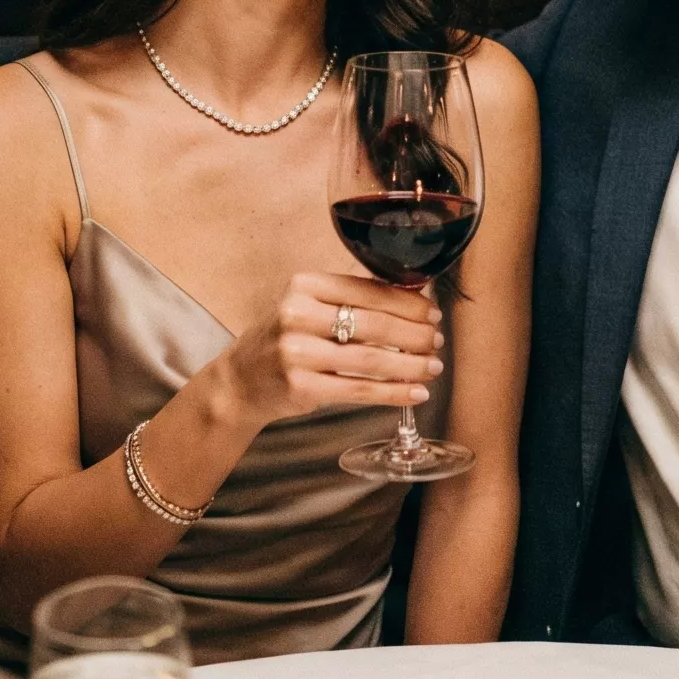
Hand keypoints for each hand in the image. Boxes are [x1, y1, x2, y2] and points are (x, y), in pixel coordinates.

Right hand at [214, 272, 444, 426]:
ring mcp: (297, 352)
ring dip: (410, 365)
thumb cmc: (284, 338)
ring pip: (370, 359)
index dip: (407, 303)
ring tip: (433, 367)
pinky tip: (415, 393)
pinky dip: (393, 393)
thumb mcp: (307, 305)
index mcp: (304, 285)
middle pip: (374, 324)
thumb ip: (350, 299)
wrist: (240, 381)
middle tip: (438, 341)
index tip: (433, 313)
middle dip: (415, 334)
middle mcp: (298, 314)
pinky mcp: (301, 387)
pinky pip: (359, 390)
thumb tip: (413, 299)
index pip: (368, 290)